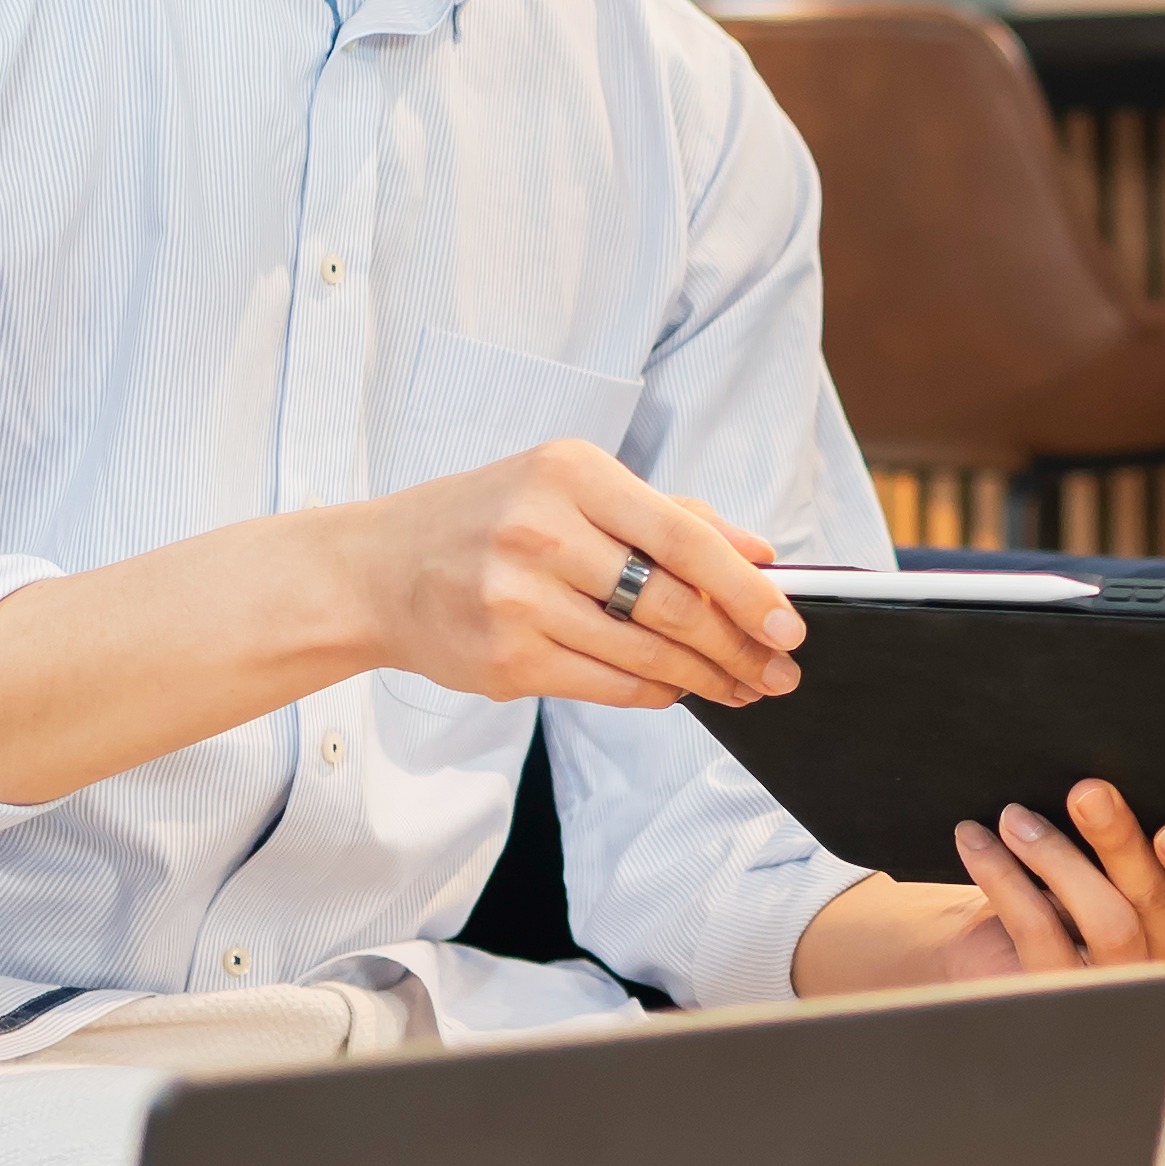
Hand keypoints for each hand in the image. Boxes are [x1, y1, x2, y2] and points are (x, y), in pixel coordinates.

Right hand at [321, 439, 800, 710]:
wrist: (374, 571)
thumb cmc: (486, 519)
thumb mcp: (570, 486)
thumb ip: (667, 513)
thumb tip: (760, 553)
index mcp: (570, 473)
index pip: (683, 535)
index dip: (747, 587)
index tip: (790, 622)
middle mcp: (542, 531)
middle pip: (672, 602)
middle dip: (739, 646)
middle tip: (780, 670)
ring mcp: (518, 599)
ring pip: (645, 651)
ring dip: (707, 678)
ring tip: (744, 688)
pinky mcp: (505, 659)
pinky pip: (607, 684)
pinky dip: (656, 692)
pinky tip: (682, 692)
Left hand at [937, 778, 1164, 1004]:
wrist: (1004, 953)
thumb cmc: (1076, 896)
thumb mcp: (1118, 869)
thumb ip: (1133, 846)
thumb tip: (1103, 789)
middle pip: (1157, 907)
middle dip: (1121, 842)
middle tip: (1087, 793)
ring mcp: (1121, 996)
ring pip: (1108, 924)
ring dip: (1058, 856)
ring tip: (1016, 817)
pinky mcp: (1060, 1002)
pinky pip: (1038, 931)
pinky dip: (1003, 876)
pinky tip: (977, 841)